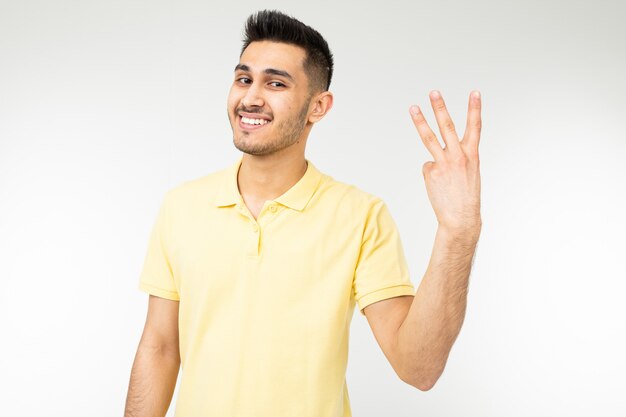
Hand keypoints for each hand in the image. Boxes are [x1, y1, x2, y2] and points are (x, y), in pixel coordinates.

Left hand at [409, 90, 481, 232]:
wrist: (461, 218)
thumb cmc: (466, 197)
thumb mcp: (470, 173)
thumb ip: (458, 158)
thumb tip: (435, 156)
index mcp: (472, 155)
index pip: (475, 127)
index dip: (475, 109)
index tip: (475, 92)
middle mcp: (458, 156)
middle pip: (447, 127)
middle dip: (440, 108)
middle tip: (433, 92)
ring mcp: (443, 163)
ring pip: (429, 138)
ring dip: (420, 121)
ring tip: (413, 107)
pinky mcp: (431, 172)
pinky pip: (428, 167)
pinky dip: (432, 174)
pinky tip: (438, 186)